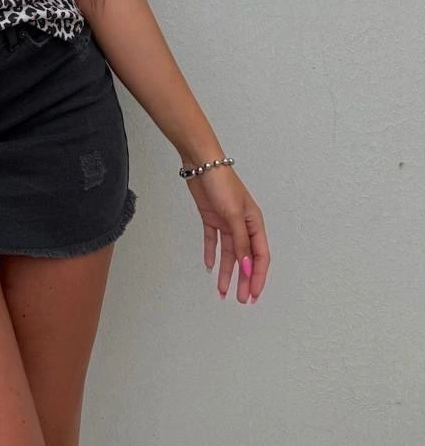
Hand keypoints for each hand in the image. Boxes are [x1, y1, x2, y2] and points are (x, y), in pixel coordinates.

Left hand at [184, 164, 269, 302]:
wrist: (201, 163)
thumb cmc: (222, 184)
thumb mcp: (234, 215)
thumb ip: (240, 243)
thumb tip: (247, 267)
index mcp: (254, 223)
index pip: (260, 256)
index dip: (257, 276)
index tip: (252, 295)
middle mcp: (242, 224)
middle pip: (245, 258)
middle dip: (243, 279)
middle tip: (239, 299)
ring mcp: (226, 221)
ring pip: (229, 253)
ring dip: (226, 271)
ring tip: (223, 291)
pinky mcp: (211, 217)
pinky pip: (213, 240)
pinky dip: (211, 253)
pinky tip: (210, 267)